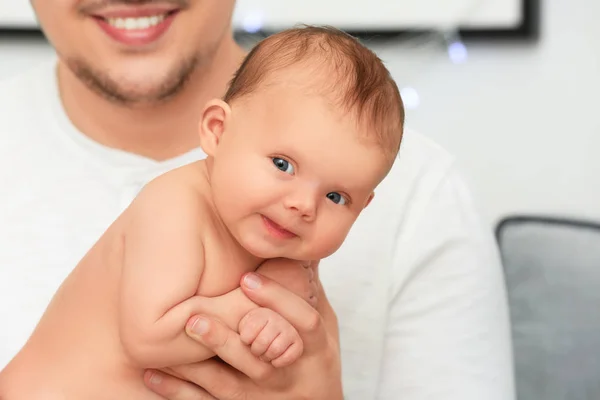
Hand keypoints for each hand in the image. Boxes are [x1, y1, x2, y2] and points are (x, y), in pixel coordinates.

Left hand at [144, 260, 342, 399]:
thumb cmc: (316, 357)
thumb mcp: (325, 322)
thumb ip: (310, 288)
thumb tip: (300, 245)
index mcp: (316, 350)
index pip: (304, 324)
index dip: (278, 301)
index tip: (246, 279)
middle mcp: (289, 377)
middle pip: (261, 363)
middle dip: (226, 342)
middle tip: (195, 319)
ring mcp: (263, 399)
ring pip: (229, 387)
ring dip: (195, 367)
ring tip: (166, 346)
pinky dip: (178, 392)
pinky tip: (153, 374)